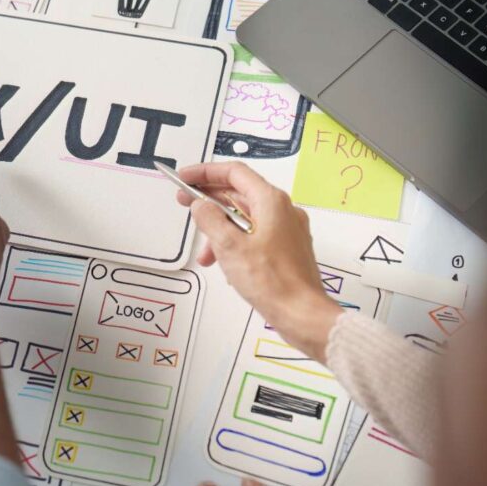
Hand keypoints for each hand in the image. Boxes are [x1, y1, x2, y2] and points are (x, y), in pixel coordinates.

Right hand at [176, 162, 341, 362]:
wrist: (301, 313)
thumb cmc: (272, 282)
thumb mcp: (229, 246)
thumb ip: (210, 219)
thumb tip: (200, 205)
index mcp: (271, 201)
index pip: (233, 173)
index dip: (205, 172)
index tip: (185, 177)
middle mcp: (282, 210)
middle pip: (239, 193)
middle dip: (209, 200)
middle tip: (185, 202)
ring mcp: (286, 229)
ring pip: (245, 217)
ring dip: (220, 229)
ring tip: (205, 252)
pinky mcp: (286, 248)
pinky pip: (255, 235)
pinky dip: (235, 243)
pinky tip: (224, 264)